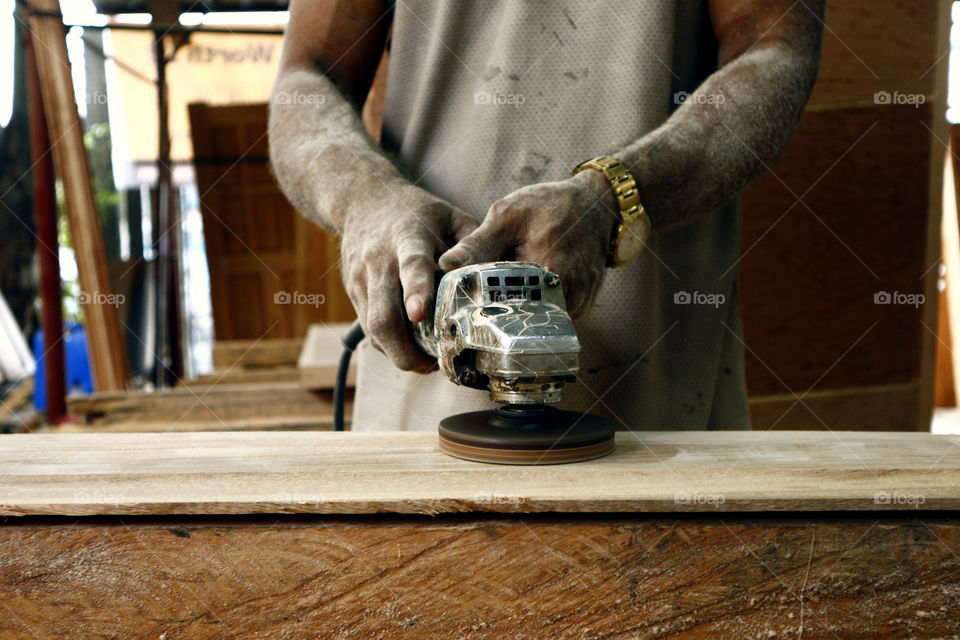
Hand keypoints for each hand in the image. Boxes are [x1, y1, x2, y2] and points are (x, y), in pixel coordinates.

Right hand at [341, 182, 476, 370]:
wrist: (361, 200)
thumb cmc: (416, 212)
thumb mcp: (449, 215)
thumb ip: (473, 244)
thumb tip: (499, 278)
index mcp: (407, 237)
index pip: (411, 266)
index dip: (416, 291)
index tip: (419, 315)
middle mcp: (379, 260)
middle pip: (383, 314)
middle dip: (405, 349)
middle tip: (432, 365)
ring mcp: (361, 278)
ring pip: (373, 328)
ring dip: (398, 353)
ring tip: (425, 363)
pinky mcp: (353, 291)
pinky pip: (368, 328)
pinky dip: (388, 345)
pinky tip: (409, 349)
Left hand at [438, 170, 619, 317]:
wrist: (598, 206)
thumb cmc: (552, 205)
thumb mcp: (509, 216)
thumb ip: (478, 243)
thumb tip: (444, 265)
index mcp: (552, 278)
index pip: (504, 307)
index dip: (477, 307)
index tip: (456, 305)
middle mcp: (569, 301)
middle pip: (517, 319)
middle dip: (493, 310)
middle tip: (470, 297)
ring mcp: (576, 309)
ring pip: (530, 319)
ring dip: (510, 308)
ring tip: (492, 290)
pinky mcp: (577, 310)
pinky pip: (543, 315)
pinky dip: (527, 304)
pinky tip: (516, 289)